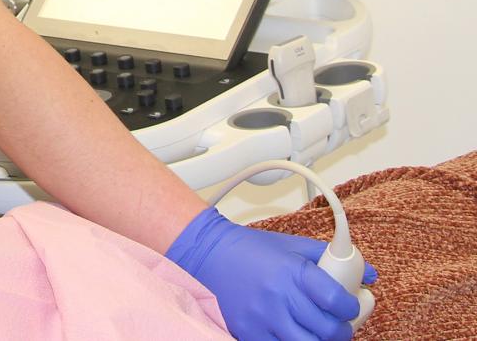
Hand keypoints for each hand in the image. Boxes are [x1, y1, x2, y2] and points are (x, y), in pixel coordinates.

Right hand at [166, 207, 376, 340]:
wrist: (209, 254)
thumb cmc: (252, 249)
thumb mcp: (293, 245)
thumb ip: (331, 258)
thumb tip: (369, 275)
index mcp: (293, 270)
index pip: (336, 300)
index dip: (351, 307)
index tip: (351, 305)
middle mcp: (279, 296)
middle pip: (328, 329)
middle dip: (341, 330)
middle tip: (338, 324)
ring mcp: (263, 318)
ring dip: (319, 340)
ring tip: (317, 331)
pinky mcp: (249, 333)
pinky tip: (293, 331)